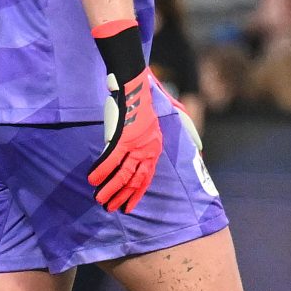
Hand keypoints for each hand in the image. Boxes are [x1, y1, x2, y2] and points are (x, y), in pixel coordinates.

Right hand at [86, 22, 163, 213]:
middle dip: (121, 196)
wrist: (136, 83)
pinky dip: (101, 169)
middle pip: (135, 179)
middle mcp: (149, 148)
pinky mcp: (124, 136)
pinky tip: (92, 178)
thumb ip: (182, 129)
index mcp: (156, 147)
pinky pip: (111, 157)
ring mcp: (137, 143)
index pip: (147, 177)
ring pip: (123, 172)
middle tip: (109, 208)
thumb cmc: (149, 97)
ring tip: (99, 198)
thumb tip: (198, 146)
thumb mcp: (171, 115)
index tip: (126, 206)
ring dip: (110, 187)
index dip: (136, 194)